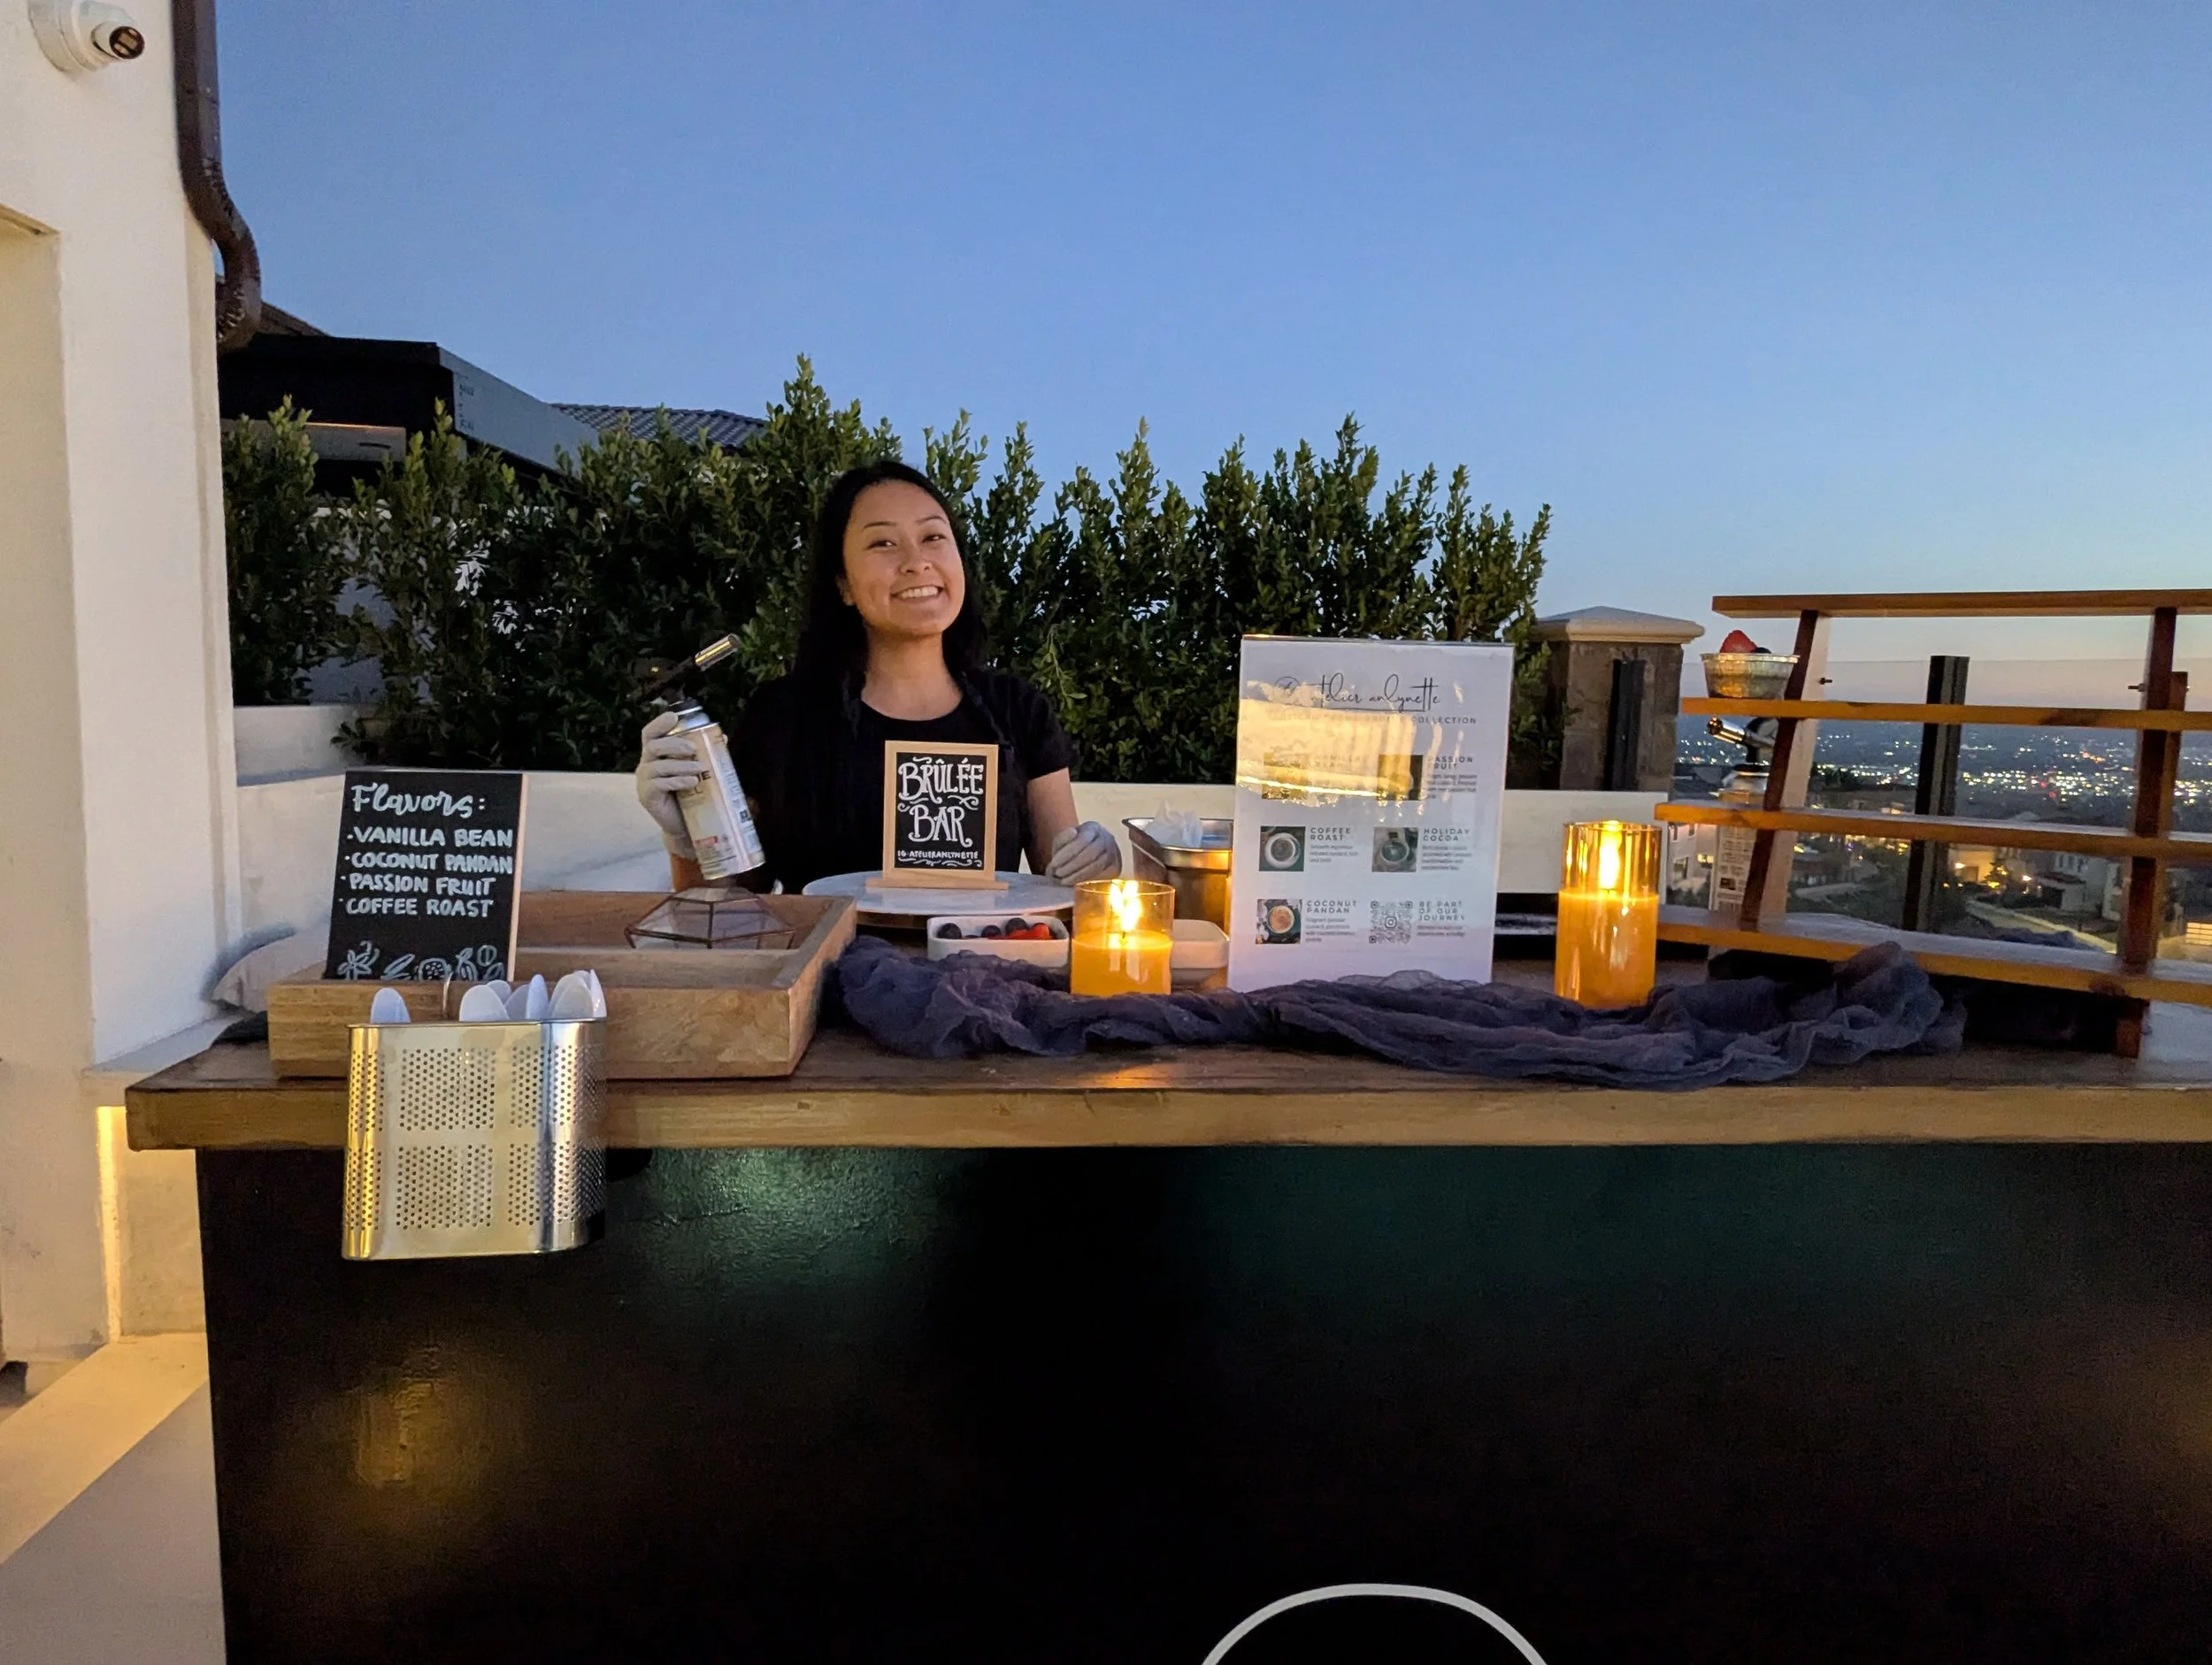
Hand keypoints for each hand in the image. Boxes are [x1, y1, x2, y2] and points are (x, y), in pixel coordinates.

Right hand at [635, 710, 699, 856]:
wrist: (685, 826)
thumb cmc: (690, 795)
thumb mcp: (698, 772)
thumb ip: (706, 755)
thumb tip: (723, 737)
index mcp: (655, 756)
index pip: (650, 734)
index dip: (659, 723)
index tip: (674, 717)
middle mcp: (646, 765)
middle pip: (653, 746)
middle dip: (675, 744)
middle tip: (694, 749)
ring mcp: (644, 782)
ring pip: (658, 766)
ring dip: (682, 765)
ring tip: (701, 769)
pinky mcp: (646, 797)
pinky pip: (659, 784)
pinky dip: (678, 781)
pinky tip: (693, 782)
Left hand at [1046, 821, 1121, 884]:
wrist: (1084, 855)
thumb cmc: (1071, 847)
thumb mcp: (1062, 841)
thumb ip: (1063, 837)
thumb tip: (1072, 832)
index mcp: (1093, 827)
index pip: (1082, 840)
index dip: (1067, 854)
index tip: (1053, 864)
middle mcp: (1106, 838)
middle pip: (1091, 853)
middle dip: (1072, 866)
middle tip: (1058, 874)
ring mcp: (1113, 852)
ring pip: (1097, 865)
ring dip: (1078, 875)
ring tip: (1064, 880)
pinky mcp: (1115, 866)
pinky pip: (1102, 875)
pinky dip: (1087, 879)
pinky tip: (1075, 882)